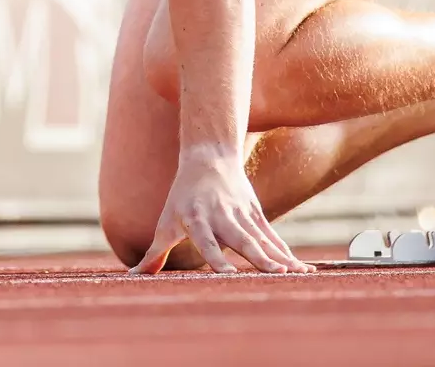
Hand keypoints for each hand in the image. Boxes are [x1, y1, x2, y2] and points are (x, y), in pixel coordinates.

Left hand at [131, 146, 311, 274]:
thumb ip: (155, 253)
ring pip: (263, 238)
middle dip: (260, 258)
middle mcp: (222, 215)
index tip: (228, 275)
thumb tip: (134, 276)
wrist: (209, 158)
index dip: (217, 258)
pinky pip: (272, 236)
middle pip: (243, 239)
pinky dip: (286, 252)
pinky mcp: (256, 213)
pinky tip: (300, 267)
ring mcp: (242, 213)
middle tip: (277, 274)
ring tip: (296, 274)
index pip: (207, 242)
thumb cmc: (182, 197)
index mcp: (197, 219)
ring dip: (281, 257)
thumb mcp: (166, 222)